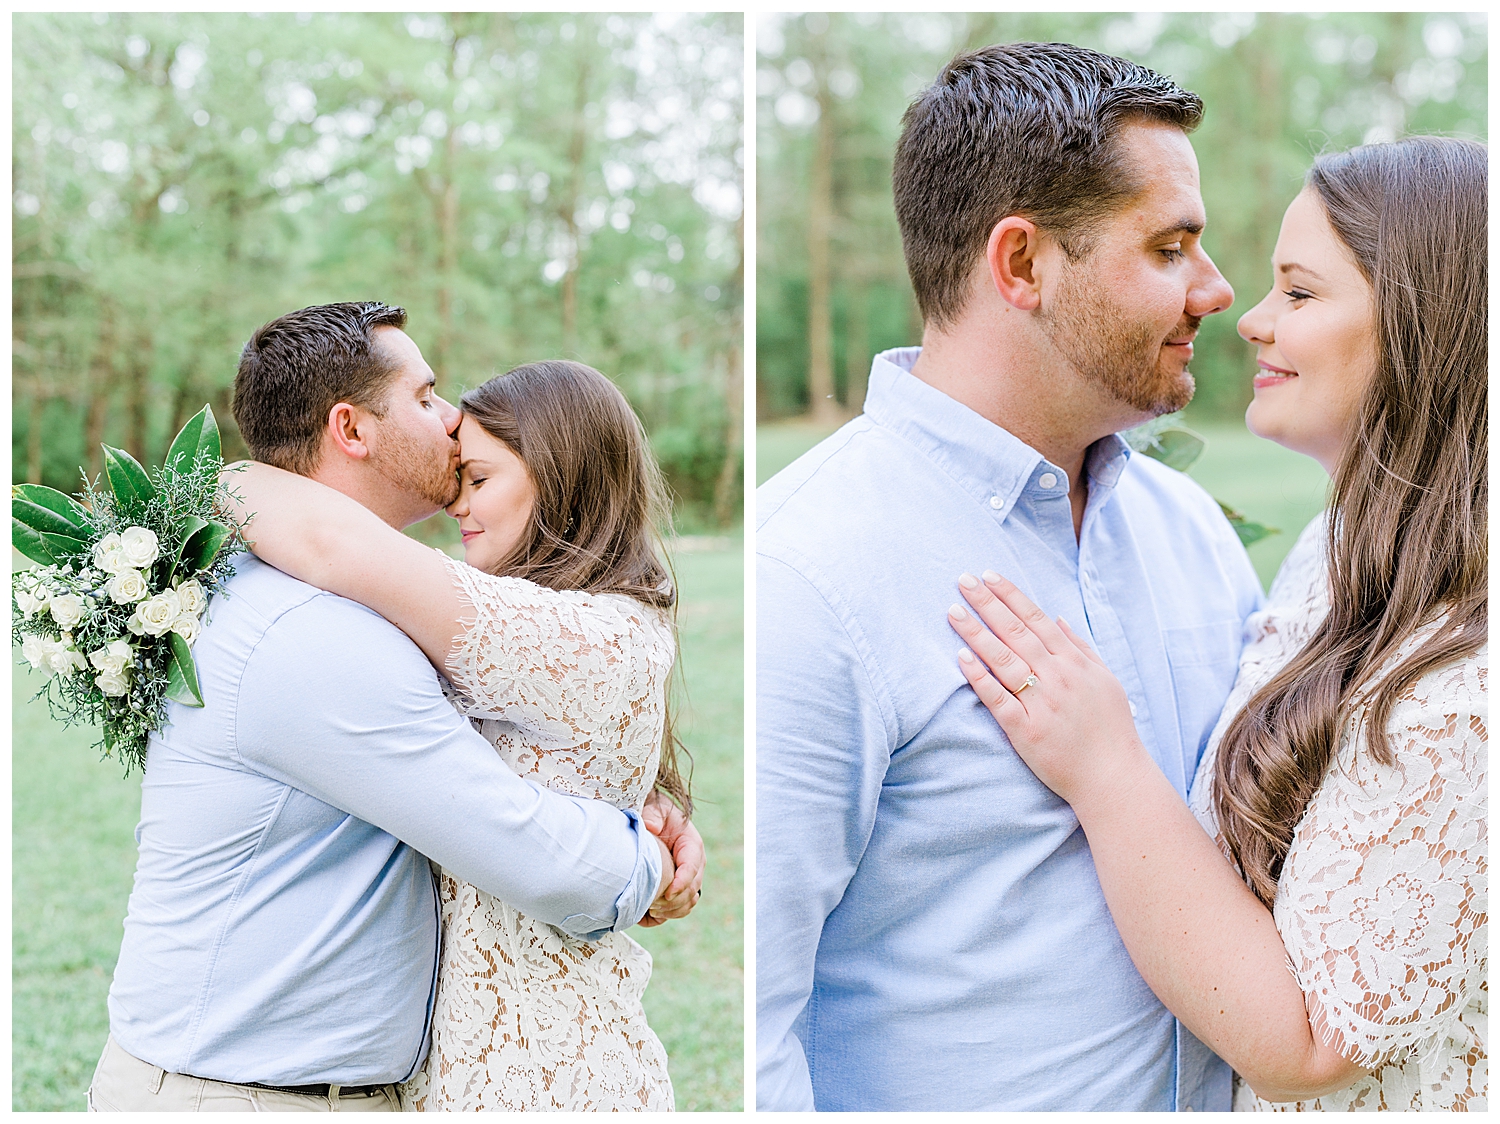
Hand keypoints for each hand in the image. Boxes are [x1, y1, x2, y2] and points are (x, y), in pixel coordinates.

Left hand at [639, 789, 704, 926]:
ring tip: (650, 909)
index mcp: (692, 845)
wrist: (653, 819)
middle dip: (673, 900)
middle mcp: (694, 864)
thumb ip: (652, 816)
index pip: (692, 867)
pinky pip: (680, 909)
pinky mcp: (679, 888)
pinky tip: (648, 914)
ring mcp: (688, 878)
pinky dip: (667, 915)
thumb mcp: (654, 808)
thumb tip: (651, 827)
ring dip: (670, 910)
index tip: (666, 893)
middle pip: (691, 889)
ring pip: (688, 903)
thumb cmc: (655, 813)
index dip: (681, 882)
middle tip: (651, 904)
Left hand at [946, 570, 1147, 804]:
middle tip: (963, 580)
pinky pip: (998, 699)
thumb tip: (1059, 619)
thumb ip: (1081, 648)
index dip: (1011, 596)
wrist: (1114, 776)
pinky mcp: (1026, 730)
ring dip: (977, 634)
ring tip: (954, 612)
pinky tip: (962, 658)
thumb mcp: (1106, 680)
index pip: (1037, 620)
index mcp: (1075, 663)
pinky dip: (980, 677)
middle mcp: (1057, 677)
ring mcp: (1041, 703)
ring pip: (1004, 660)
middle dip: (988, 604)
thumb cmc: (1111, 729)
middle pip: (1016, 632)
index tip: (989, 576)